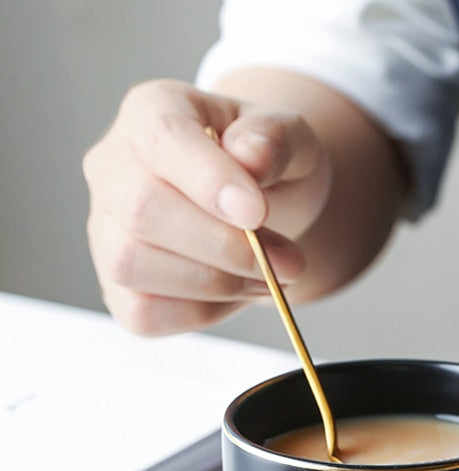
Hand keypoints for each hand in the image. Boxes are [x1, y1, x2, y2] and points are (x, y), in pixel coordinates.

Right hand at [83, 79, 329, 333]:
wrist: (263, 209)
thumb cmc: (269, 168)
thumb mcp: (292, 139)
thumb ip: (276, 138)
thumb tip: (250, 156)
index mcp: (152, 111)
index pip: (161, 137)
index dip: (208, 180)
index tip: (258, 213)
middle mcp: (114, 167)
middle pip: (140, 210)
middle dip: (224, 247)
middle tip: (288, 263)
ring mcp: (107, 229)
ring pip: (131, 266)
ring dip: (216, 284)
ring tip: (270, 278)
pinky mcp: (117, 286)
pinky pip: (142, 313)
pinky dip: (202, 313)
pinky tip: (237, 293)